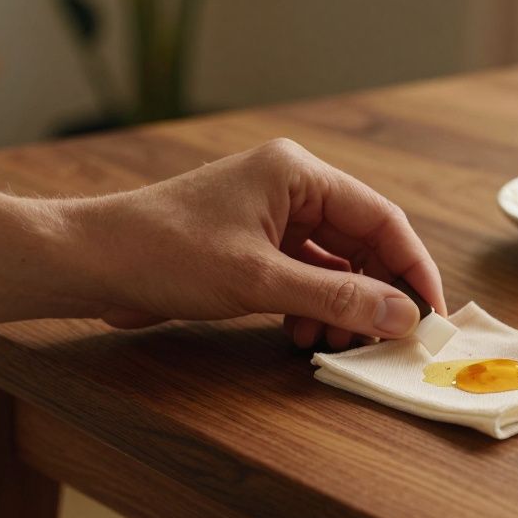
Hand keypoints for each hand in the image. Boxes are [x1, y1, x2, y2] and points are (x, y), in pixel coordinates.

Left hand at [73, 139, 444, 348]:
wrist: (87, 262)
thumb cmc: (164, 253)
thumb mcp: (259, 281)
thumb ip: (337, 299)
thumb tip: (402, 317)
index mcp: (299, 174)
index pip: (381, 219)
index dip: (413, 269)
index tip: (431, 316)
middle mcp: (291, 188)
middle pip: (362, 244)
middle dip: (376, 294)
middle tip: (385, 340)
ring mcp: (270, 216)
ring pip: (334, 265)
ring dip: (343, 308)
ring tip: (333, 344)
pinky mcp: (252, 246)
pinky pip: (305, 276)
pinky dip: (313, 308)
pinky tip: (303, 336)